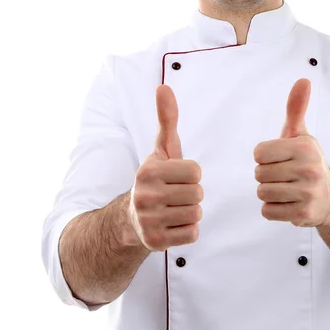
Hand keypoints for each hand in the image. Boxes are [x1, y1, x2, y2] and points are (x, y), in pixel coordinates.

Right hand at [126, 85, 203, 251]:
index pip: (196, 171)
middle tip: (175, 194)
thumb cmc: (157, 176)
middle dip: (192, 193)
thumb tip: (164, 86)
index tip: (176, 176)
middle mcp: (145, 196)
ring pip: (196, 214)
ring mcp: (148, 221)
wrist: (132, 217)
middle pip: (197, 193)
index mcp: (148, 171)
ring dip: (191, 212)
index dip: (191, 174)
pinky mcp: (155, 243)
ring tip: (174, 208)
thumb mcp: (162, 147)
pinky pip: (192, 234)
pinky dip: (188, 230)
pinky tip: (173, 224)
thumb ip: (167, 118)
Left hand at [254, 79, 329, 227]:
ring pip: (262, 193)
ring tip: (286, 188)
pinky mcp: (303, 214)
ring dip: (269, 192)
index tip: (279, 158)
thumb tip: (303, 80)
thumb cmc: (306, 162)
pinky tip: (288, 203)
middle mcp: (309, 169)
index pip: (259, 153)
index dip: (264, 156)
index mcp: (305, 147)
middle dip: (266, 175)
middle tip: (284, 175)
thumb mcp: (300, 134)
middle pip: (259, 173)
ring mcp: (308, 193)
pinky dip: (273, 209)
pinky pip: (267, 211)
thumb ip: (296, 108)